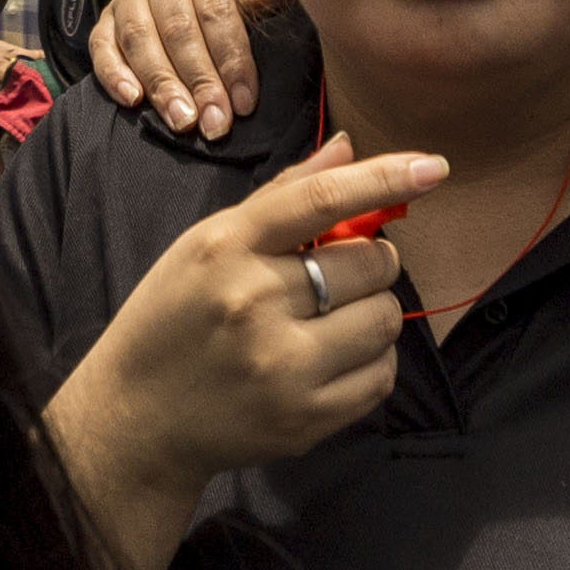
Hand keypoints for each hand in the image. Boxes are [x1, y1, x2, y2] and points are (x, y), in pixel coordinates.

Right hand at [49, 140, 444, 543]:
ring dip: (372, 312)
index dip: (384, 179)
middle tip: (340, 275)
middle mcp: (254, 303)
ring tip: (333, 320)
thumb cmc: (172, 320)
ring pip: (384, 319)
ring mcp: (282, 366)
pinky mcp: (305, 419)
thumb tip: (349, 148)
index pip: (319, 199)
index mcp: (225, 248)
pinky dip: (370, 361)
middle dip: (371, 262)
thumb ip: (280, 198)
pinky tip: (332, 359)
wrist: (137, 421)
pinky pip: (381, 376)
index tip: (432, 168)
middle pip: (370, 263)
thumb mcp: (204, 245)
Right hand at [85, 0, 284, 142]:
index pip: (216, 9)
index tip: (244, 101)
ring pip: (139, 37)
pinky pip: (100, 45)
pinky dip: (113, 74)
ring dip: (160, 83)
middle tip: (214, 122)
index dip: (231, 58)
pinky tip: (132, 100)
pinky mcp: (106, 20)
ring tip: (182, 121)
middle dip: (198, 80)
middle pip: (177, 27)